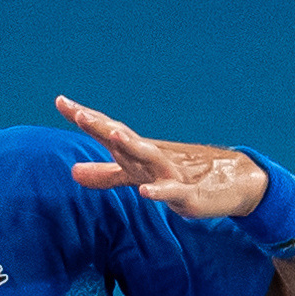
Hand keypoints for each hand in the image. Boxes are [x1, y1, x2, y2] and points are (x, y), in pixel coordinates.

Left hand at [55, 94, 267, 219]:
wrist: (233, 182)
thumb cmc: (181, 175)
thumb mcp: (138, 176)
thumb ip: (107, 175)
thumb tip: (72, 172)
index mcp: (138, 152)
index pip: (107, 131)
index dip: (86, 118)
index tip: (61, 101)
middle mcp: (152, 157)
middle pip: (123, 139)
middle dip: (102, 126)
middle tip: (80, 113)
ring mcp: (170, 173)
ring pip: (148, 158)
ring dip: (131, 146)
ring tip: (113, 135)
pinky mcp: (188, 194)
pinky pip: (172, 192)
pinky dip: (159, 191)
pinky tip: (145, 191)